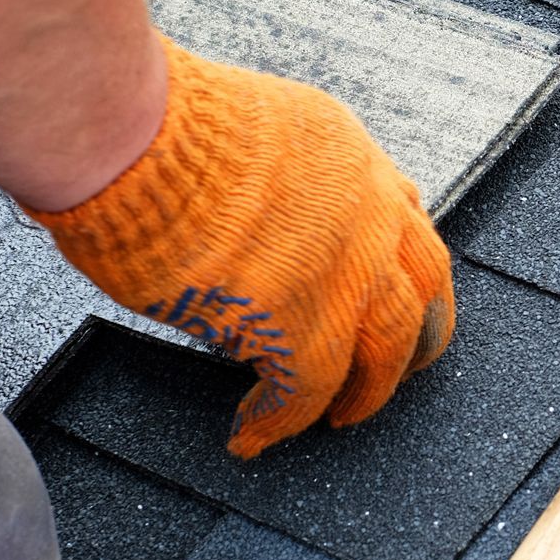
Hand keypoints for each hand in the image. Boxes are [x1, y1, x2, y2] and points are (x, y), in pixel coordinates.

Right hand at [30, 35, 454, 456]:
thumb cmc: (156, 125)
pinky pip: (306, 392)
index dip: (401, 265)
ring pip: (387, 350)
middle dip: (417, 337)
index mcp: (351, 157)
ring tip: (340, 419)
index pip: (406, 219)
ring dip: (366, 392)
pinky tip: (252, 434)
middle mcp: (369, 212)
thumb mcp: (249, 126)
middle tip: (401, 371)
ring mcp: (345, 270)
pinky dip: (278, 422)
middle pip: (425, 289)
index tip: (396, 291)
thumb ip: (275, 174)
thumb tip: (249, 214)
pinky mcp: (300, 324)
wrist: (135, 138)